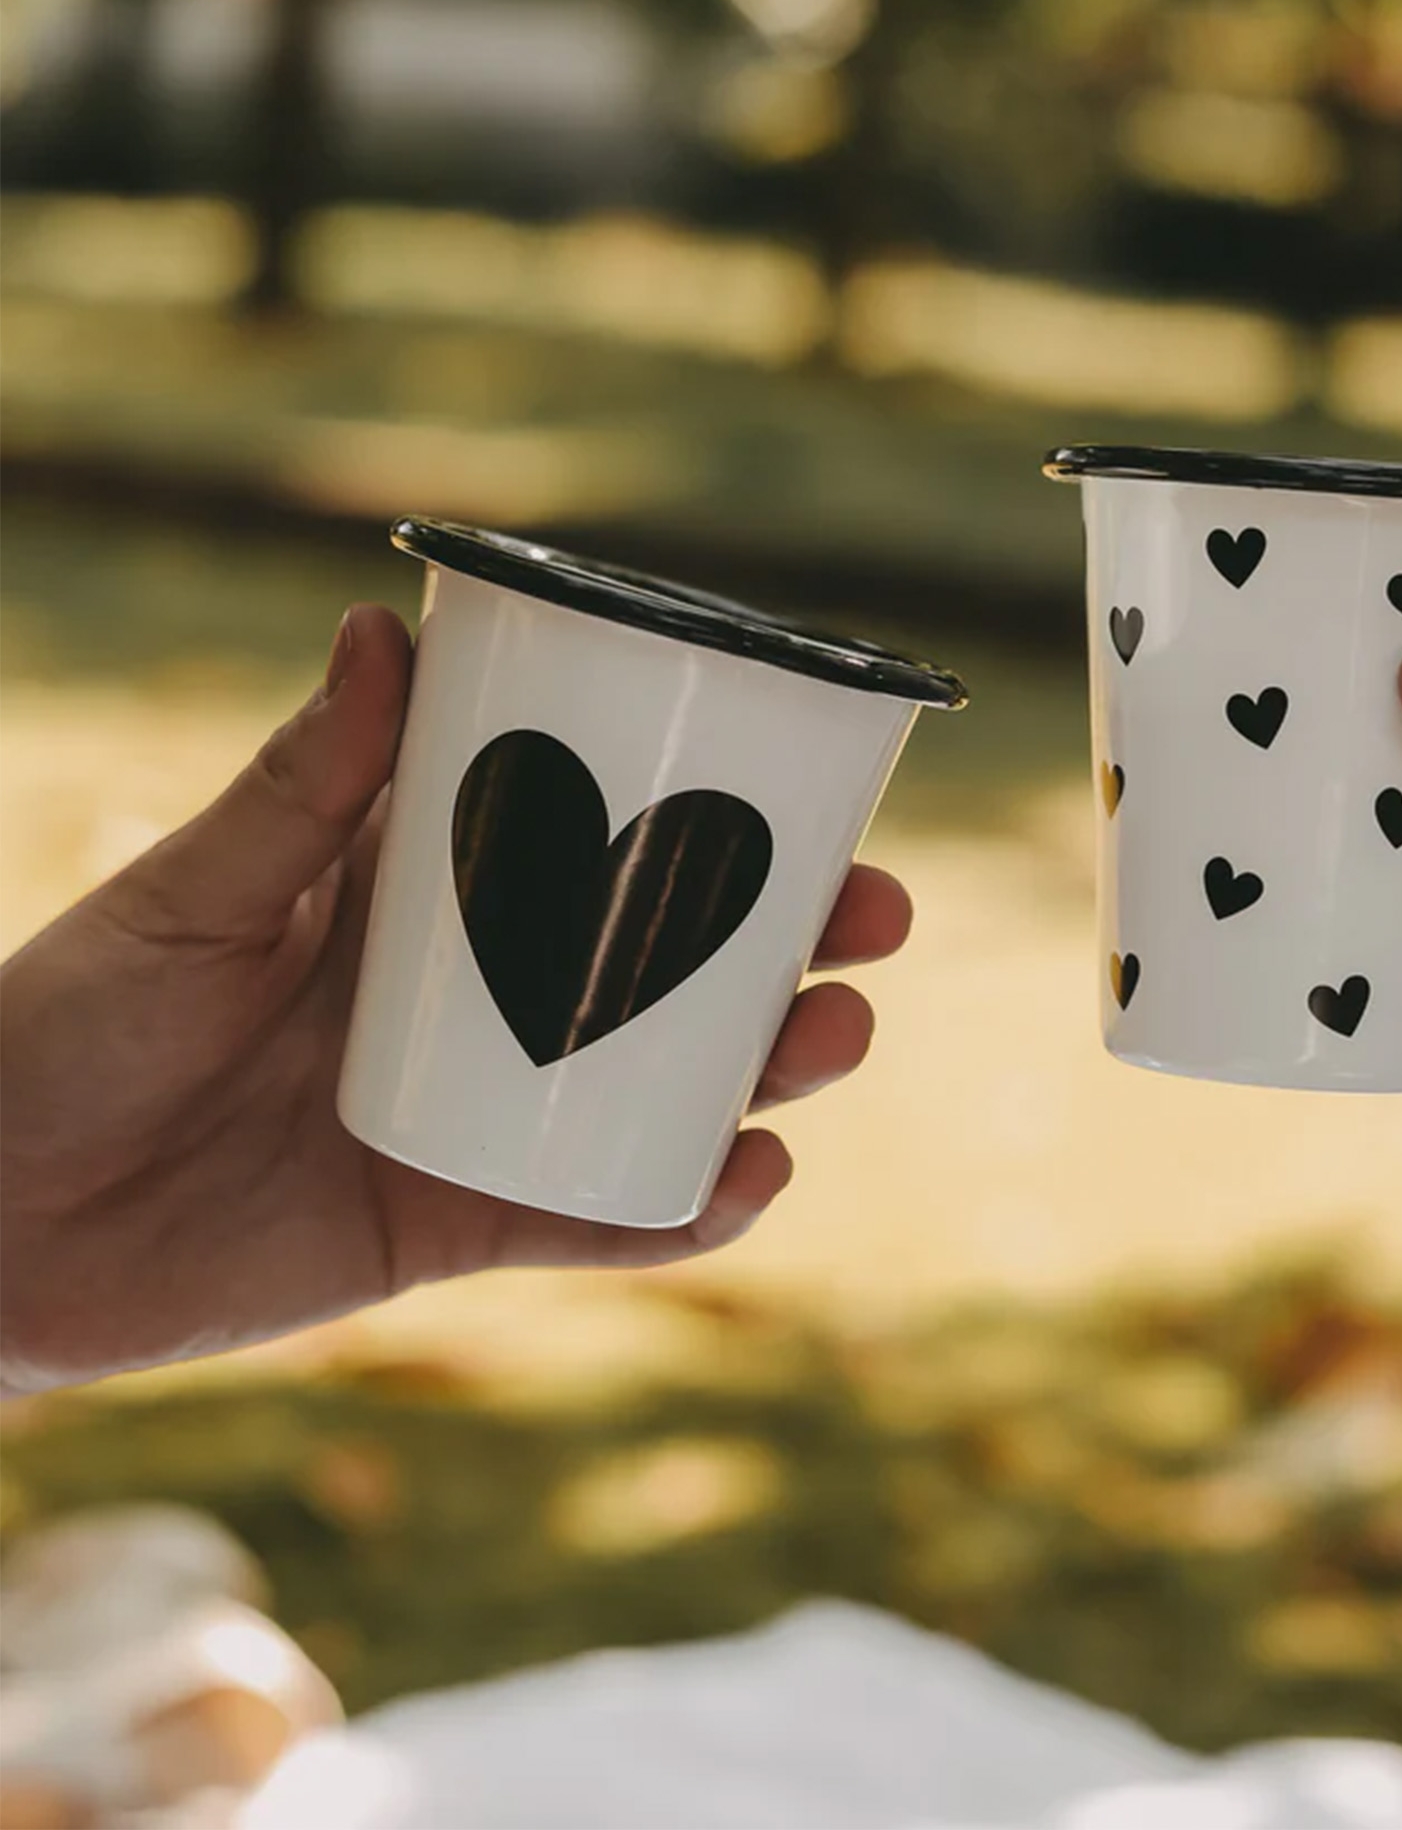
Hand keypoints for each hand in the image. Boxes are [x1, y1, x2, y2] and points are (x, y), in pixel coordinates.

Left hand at [0, 606, 912, 1392]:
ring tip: (829, 1044)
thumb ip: (294, 789)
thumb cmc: (57, 1030)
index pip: (601, 836)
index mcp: (425, 892)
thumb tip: (381, 629)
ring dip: (767, 1068)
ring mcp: (484, 1109)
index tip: (810, 787)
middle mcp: (481, 995)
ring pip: (663, 1084)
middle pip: (672, 963)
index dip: (712, 816)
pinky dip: (680, 1208)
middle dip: (790, 944)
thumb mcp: (187, 901)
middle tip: (872, 922)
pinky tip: (748, 1180)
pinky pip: (598, 1213)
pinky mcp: (460, 1219)